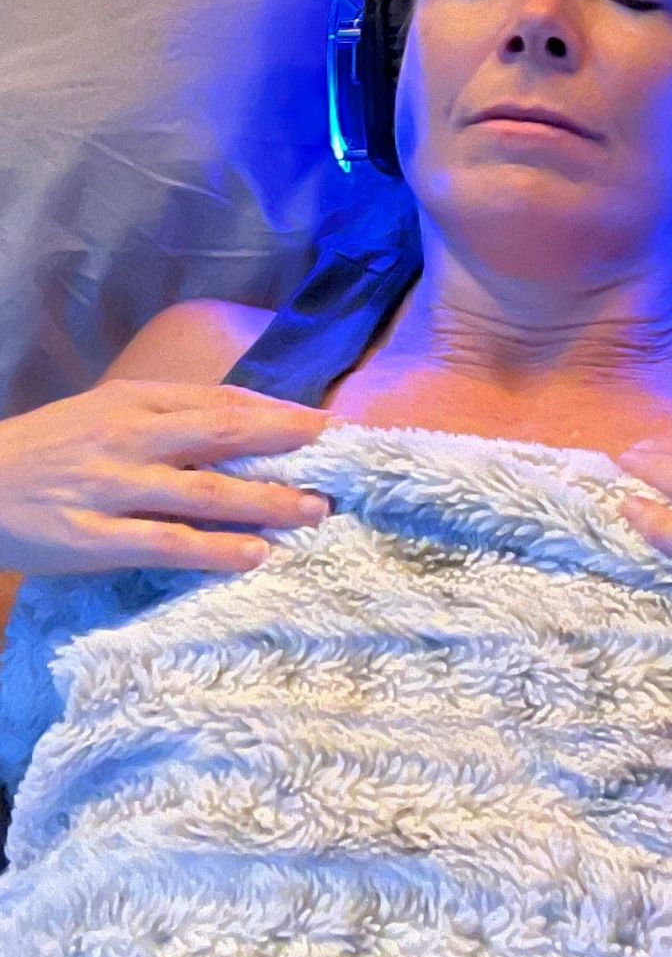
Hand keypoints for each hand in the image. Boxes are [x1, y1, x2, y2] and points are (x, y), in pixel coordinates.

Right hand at [0, 380, 337, 577]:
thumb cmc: (48, 448)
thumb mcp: (104, 412)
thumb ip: (165, 414)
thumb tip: (239, 421)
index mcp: (132, 400)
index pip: (219, 400)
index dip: (276, 411)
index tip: (325, 424)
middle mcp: (128, 437)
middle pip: (221, 435)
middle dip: (285, 444)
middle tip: (337, 458)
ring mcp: (112, 488)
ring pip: (204, 491)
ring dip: (266, 501)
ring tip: (313, 510)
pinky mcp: (93, 538)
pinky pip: (165, 544)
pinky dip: (215, 550)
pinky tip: (254, 556)